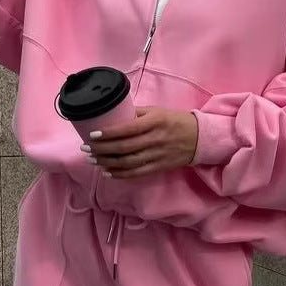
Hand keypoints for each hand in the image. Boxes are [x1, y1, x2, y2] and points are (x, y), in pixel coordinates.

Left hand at [83, 107, 198, 178]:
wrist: (199, 138)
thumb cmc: (175, 121)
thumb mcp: (157, 111)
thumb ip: (137, 114)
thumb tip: (113, 116)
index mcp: (155, 122)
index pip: (128, 129)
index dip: (109, 134)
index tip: (92, 135)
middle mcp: (155, 139)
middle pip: (124, 148)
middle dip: (102, 149)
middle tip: (86, 148)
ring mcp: (157, 155)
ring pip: (128, 162)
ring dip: (107, 162)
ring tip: (92, 159)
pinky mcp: (159, 167)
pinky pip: (137, 173)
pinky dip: (120, 174)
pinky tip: (107, 172)